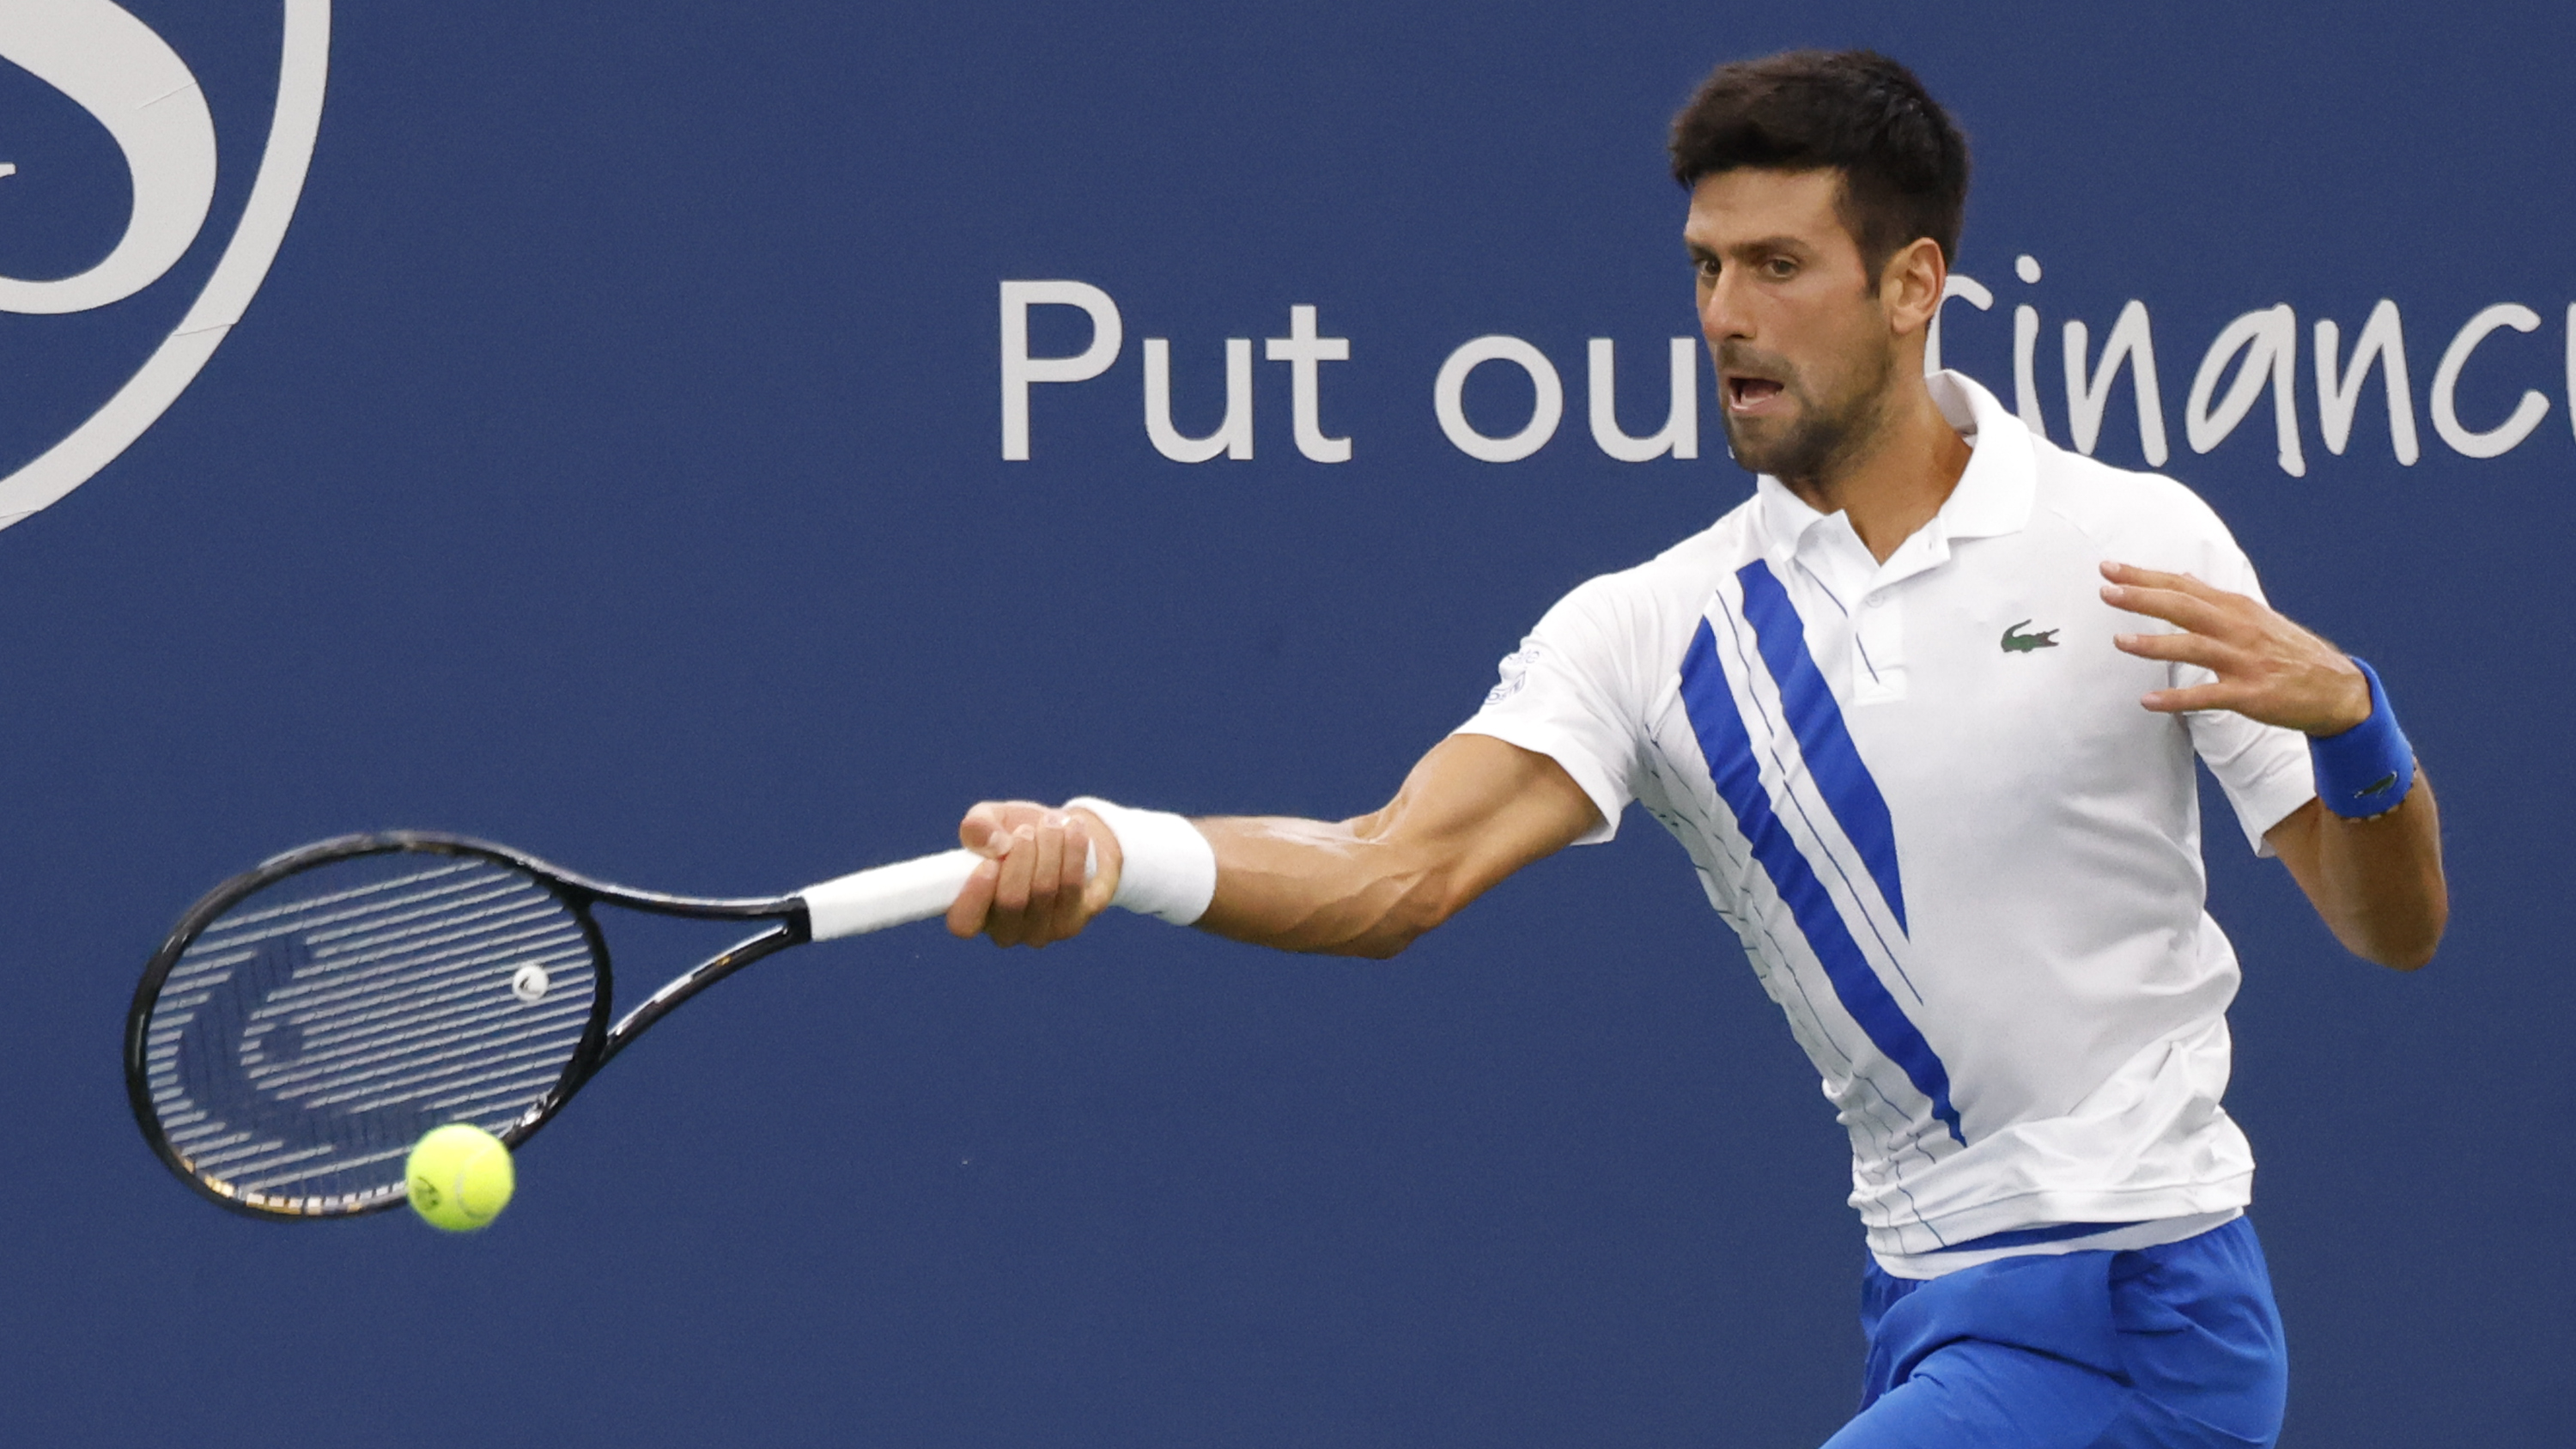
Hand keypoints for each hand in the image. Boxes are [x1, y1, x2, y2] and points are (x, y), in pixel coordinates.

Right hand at [944, 801, 1122, 946]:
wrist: (1064, 837)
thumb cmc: (1017, 832)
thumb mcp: (992, 819)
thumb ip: (978, 826)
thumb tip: (992, 844)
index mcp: (974, 911)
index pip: (964, 923)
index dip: (974, 897)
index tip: (989, 863)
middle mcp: (1003, 930)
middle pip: (1011, 902)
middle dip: (1021, 858)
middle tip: (1026, 829)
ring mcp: (1038, 932)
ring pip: (1044, 891)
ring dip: (1049, 849)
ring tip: (1051, 823)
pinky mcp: (1070, 924)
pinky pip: (1071, 887)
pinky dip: (1073, 852)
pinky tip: (1074, 828)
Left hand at [2099, 561, 2370, 735]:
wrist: (2337, 689)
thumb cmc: (2288, 652)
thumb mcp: (2254, 617)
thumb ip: (2214, 599)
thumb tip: (2182, 575)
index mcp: (2236, 608)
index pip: (2184, 586)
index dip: (2146, 576)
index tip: (2110, 568)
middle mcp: (2239, 629)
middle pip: (2185, 608)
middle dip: (2144, 598)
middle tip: (2106, 591)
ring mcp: (2244, 661)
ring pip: (2193, 647)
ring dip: (2155, 644)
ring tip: (2119, 641)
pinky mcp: (2250, 694)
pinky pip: (2207, 696)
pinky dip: (2177, 699)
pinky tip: (2148, 700)